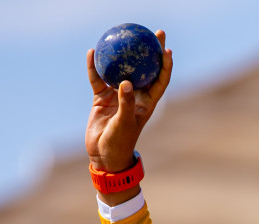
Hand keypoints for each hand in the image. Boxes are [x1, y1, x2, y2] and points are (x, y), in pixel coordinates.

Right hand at [85, 34, 172, 173]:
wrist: (103, 154)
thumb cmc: (120, 142)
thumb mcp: (125, 123)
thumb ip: (127, 103)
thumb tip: (125, 82)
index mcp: (147, 102)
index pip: (160, 79)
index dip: (165, 65)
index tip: (166, 49)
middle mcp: (134, 96)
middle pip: (144, 69)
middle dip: (150, 51)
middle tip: (153, 33)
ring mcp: (117, 95)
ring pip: (120, 70)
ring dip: (122, 54)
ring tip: (122, 35)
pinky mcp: (102, 98)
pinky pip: (98, 78)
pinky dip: (95, 67)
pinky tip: (91, 52)